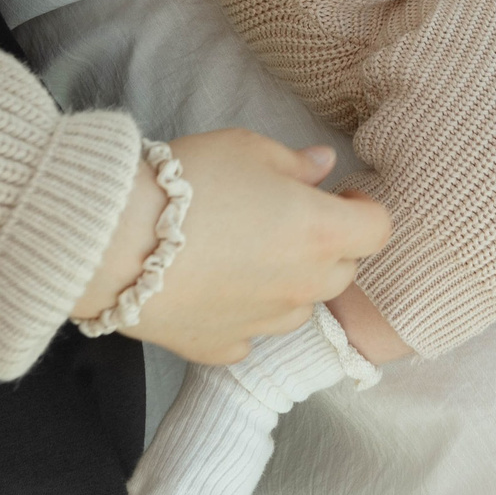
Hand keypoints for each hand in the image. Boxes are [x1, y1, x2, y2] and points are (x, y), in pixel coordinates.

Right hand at [72, 129, 391, 364]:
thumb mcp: (246, 148)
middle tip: (288, 218)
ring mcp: (266, 323)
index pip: (379, 228)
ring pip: (300, 305)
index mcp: (321, 232)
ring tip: (244, 251)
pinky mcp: (224, 346)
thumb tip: (323, 167)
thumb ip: (294, 163)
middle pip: (344, 271)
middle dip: (328, 245)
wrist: (116, 239)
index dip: (363, 208)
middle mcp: (303, 285)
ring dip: (288, 281)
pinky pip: (250, 332)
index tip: (340, 195)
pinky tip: (213, 286)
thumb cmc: (186, 182)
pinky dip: (242, 312)